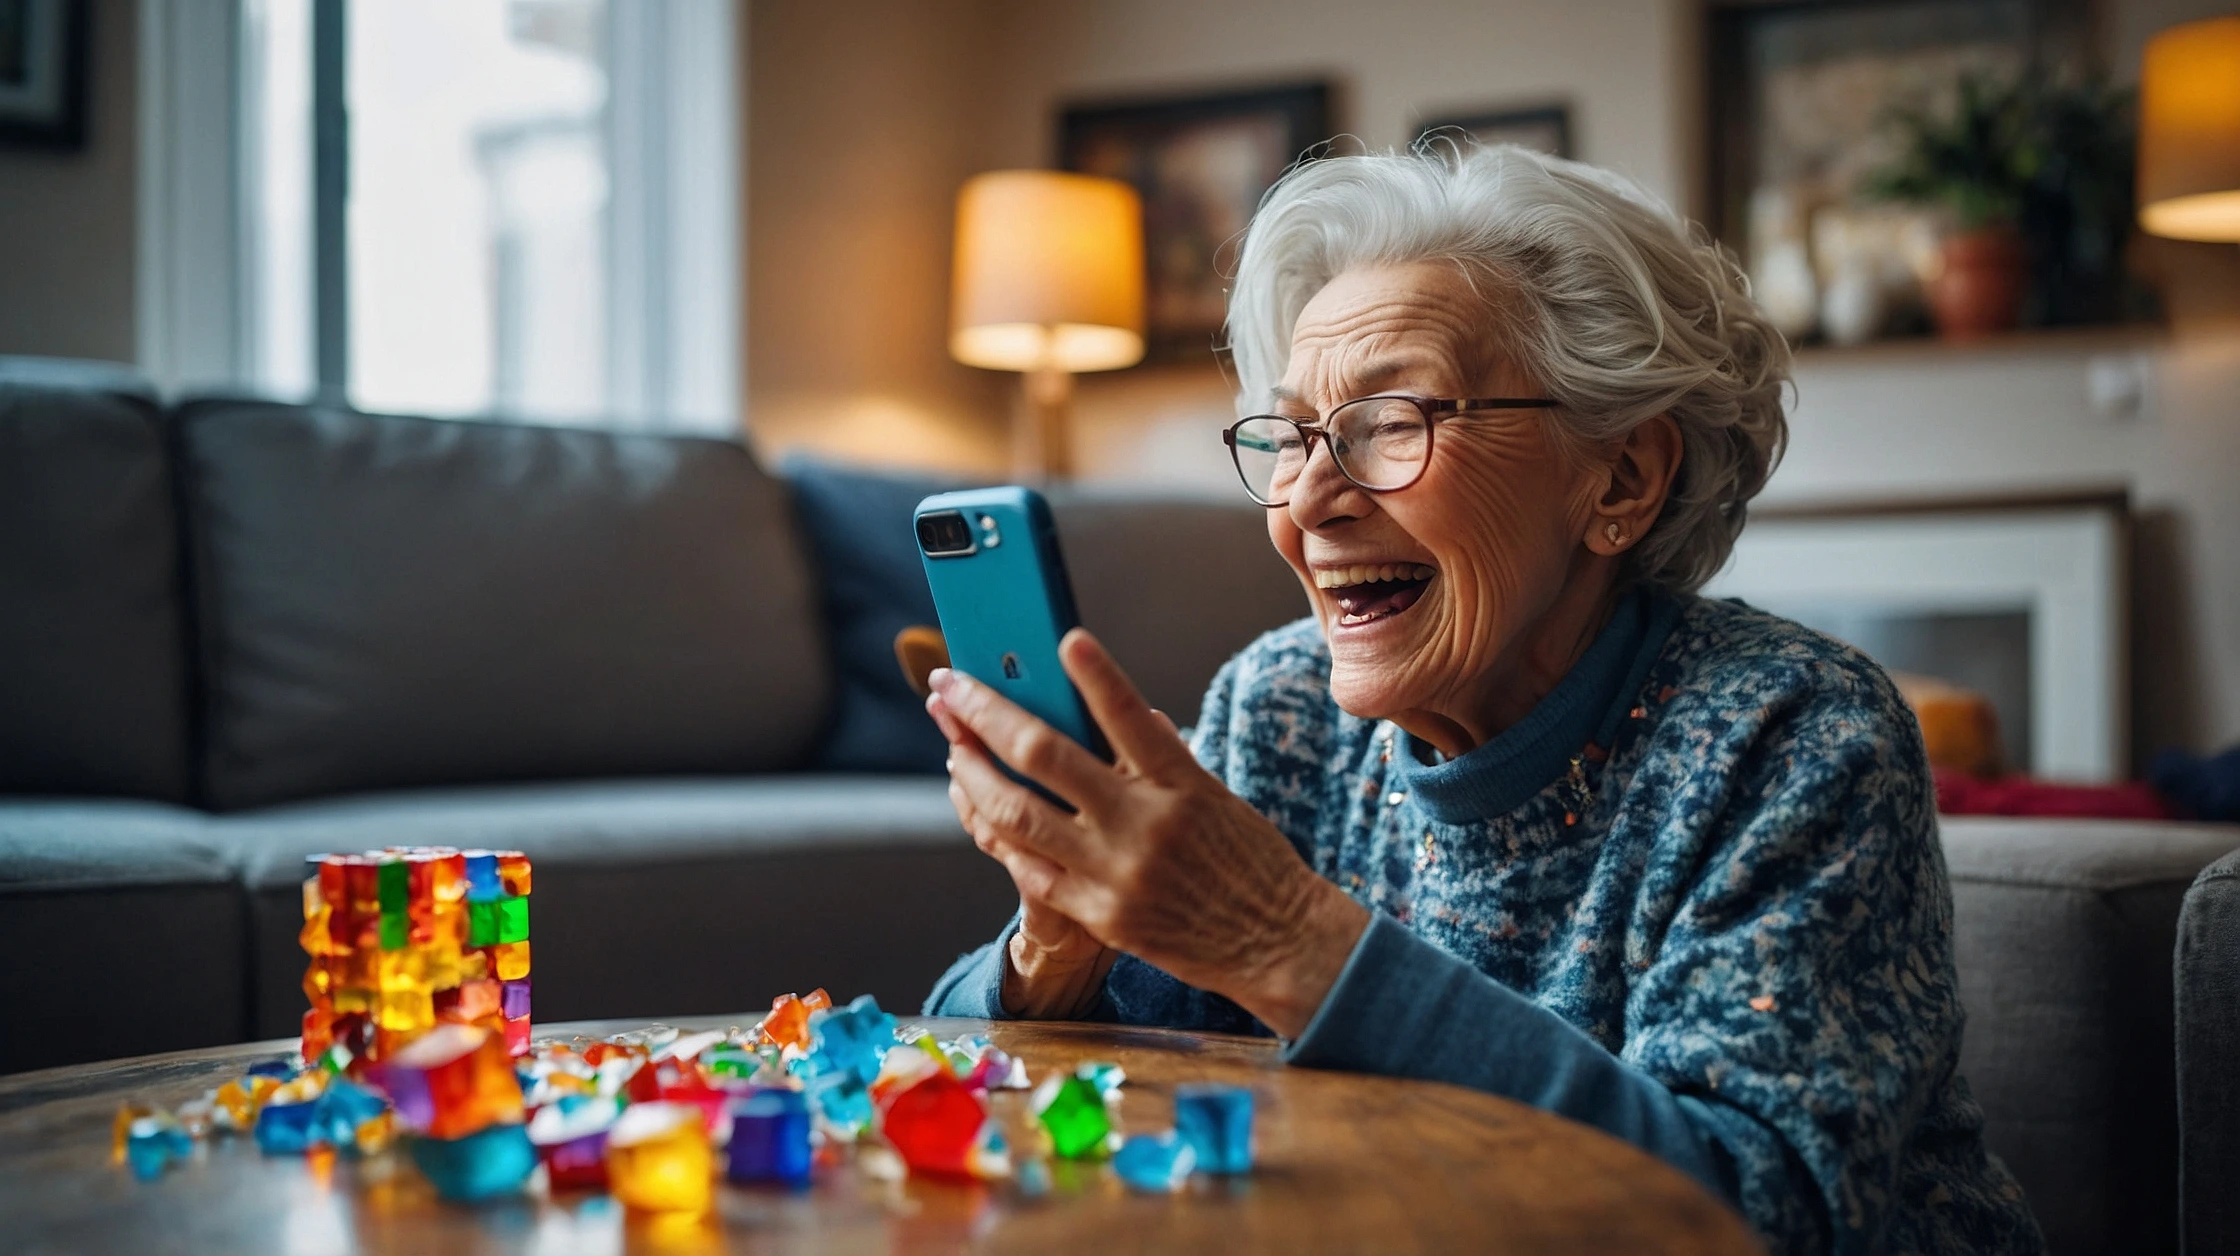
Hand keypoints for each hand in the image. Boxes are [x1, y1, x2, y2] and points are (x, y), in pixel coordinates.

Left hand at [926, 630, 1369, 1035]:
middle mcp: (1143, 825)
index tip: (1064, 638)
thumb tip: (1130, 715)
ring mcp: (1114, 873)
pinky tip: (977, 808)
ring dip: (972, 773)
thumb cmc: (1250, 863)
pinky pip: (1028, 869)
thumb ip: (1166, 759)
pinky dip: (997, 833)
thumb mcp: (1217, 798)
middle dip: (984, 714)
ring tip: (952, 746)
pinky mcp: (1098, 915)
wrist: (1277, 942)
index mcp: (1182, 786)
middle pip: (1044, 755)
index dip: (1096, 674)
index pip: (1129, 715)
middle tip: (949, 686)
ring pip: (1016, 813)